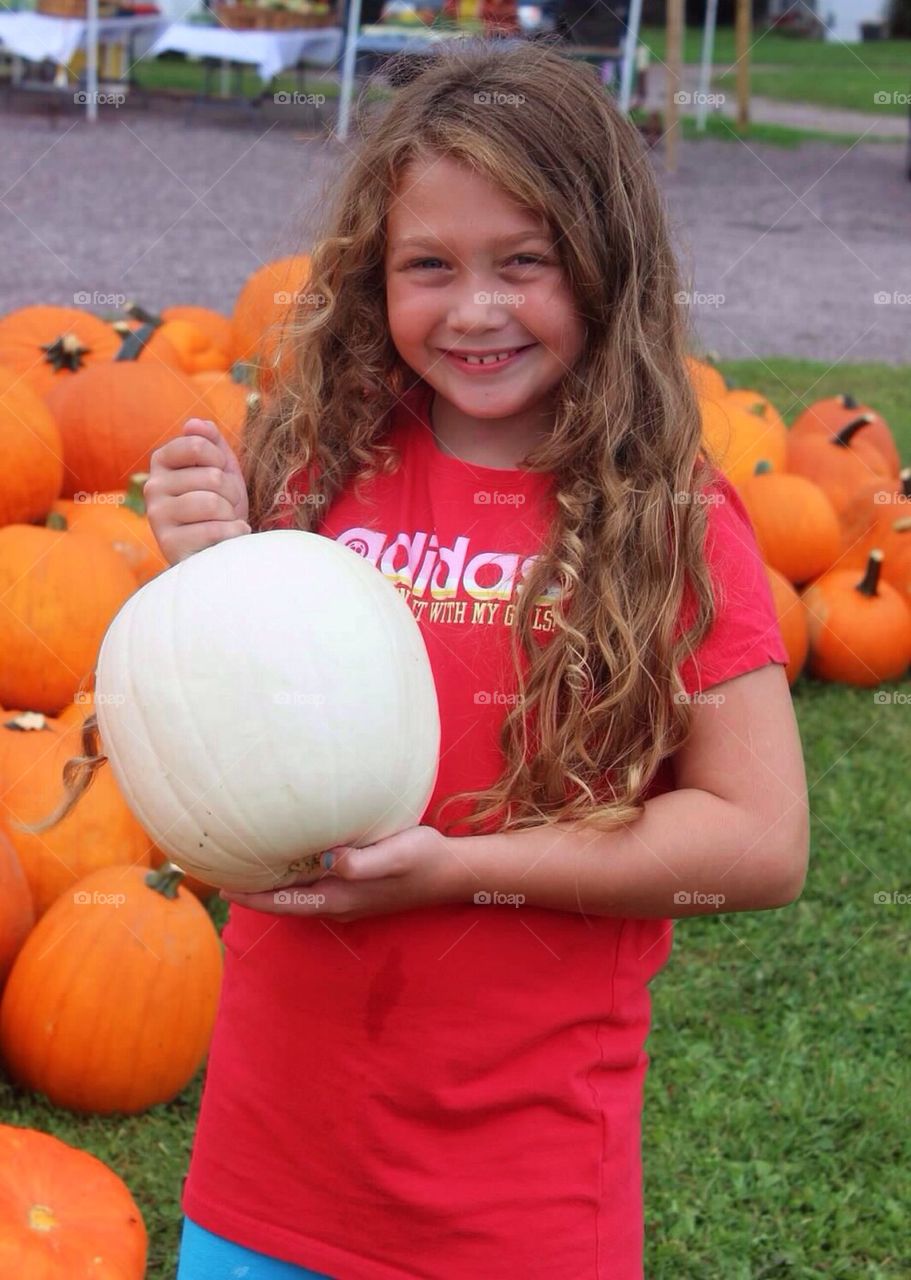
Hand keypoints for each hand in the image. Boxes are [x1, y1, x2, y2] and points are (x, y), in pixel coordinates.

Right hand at [145, 418, 250, 565]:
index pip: (197, 444)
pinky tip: (229, 538)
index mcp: (162, 462)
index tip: (221, 475)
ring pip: (211, 503)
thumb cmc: (221, 505)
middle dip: (231, 493)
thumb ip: (210, 441)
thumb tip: (194, 423)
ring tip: (225, 521)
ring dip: (230, 514)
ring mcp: (157, 516)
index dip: (221, 461)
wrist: (220, 547)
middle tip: (226, 506)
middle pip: (211, 477)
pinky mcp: (169, 544)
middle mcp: (153, 487)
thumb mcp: (220, 468)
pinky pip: (214, 530)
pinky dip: (233, 533)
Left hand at [220, 825, 467, 921]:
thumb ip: (361, 862)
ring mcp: (348, 896)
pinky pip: (314, 883)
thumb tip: (329, 859)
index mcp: (339, 898)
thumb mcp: (394, 856)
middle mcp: (338, 902)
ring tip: (246, 862)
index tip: (221, 885)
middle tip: (222, 868)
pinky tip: (289, 855)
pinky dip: (293, 874)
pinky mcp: (357, 885)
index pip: (283, 902)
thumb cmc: (424, 859)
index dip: (251, 896)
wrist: (453, 871)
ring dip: (272, 882)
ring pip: (298, 892)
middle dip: (254, 888)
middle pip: (284, 900)